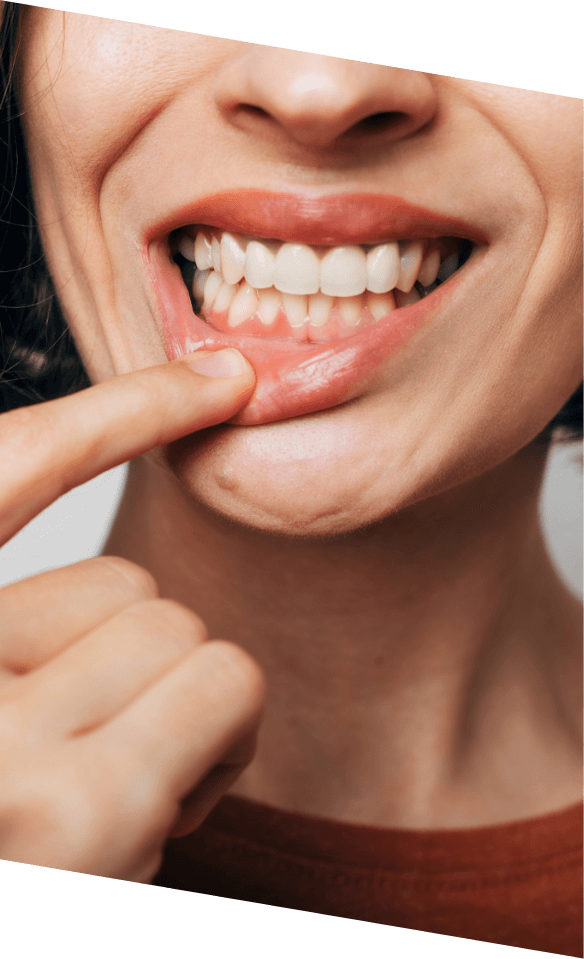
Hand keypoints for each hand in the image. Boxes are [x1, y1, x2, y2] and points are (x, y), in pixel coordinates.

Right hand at [0, 352, 265, 882]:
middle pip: (125, 579)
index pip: (9, 472)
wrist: (12, 906)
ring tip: (119, 788)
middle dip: (139, 665)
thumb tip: (164, 520)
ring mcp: (0, 745)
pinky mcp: (91, 802)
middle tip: (93, 755)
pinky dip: (223, 743)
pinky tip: (156, 815)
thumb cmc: (28, 827)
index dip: (117, 415)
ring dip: (182, 709)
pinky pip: (225, 684)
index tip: (217, 380)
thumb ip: (40, 631)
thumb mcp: (12, 712)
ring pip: (181, 627)